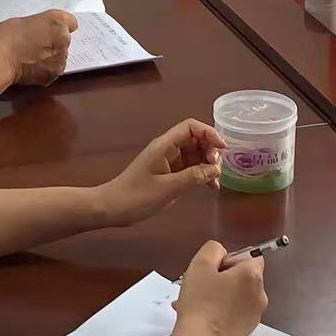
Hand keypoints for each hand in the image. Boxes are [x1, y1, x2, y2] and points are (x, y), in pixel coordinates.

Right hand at [0, 9, 75, 87]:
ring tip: (31, 58)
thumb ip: (41, 26)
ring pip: (59, 56)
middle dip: (54, 43)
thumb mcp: (26, 21)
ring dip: (50, 57)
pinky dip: (44, 70)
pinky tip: (30, 67)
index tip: (51, 30)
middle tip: (35, 45)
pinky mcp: (54, 74)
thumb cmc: (7, 36)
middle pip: (64, 40)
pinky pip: (52, 70)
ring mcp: (60, 58)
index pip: (71, 22)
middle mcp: (64, 39)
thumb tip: (42, 33)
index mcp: (58, 21)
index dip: (60, 27)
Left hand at [98, 119, 225, 226]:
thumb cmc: (136, 196)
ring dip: (208, 164)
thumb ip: (193, 177)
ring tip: (215, 181)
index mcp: (164, 145)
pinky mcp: (168, 174)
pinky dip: (201, 174)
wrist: (112, 208)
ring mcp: (168, 161)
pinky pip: (190, 168)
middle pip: (195, 140)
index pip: (191, 127)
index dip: (209, 133)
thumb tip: (215, 169)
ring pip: (195, 154)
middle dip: (210, 150)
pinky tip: (209, 187)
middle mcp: (167, 149)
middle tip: (217, 169)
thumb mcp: (167, 188)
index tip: (223, 149)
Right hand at [170, 239, 267, 335]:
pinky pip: (234, 313)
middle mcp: (260, 295)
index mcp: (253, 276)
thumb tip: (222, 255)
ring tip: (195, 303)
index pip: (250, 256)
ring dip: (219, 295)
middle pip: (243, 277)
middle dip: (223, 278)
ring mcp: (255, 316)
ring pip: (237, 296)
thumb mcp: (200, 264)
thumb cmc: (200, 302)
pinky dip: (221, 311)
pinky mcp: (246, 332)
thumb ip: (214, 249)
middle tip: (200, 286)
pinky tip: (201, 317)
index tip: (212, 270)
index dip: (230, 259)